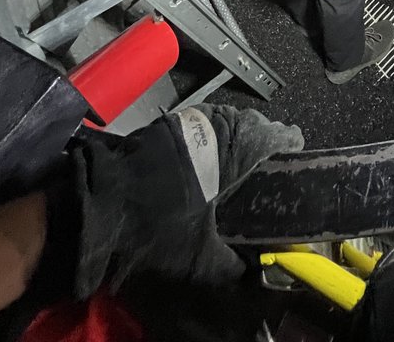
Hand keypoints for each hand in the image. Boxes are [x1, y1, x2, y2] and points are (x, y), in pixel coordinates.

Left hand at [39, 105, 304, 300]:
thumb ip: (235, 266)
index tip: (294, 166)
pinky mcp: (169, 124)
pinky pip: (204, 127)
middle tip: (266, 177)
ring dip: (238, 144)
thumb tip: (255, 273)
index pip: (282, 135)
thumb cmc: (155, 228)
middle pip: (258, 127)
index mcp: (237, 146)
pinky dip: (212, 142)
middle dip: (265, 148)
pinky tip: (206, 170)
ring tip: (238, 174)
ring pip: (230, 124)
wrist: (100, 209)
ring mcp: (191, 120)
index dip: (291, 151)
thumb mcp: (199, 259)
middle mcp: (219, 123)